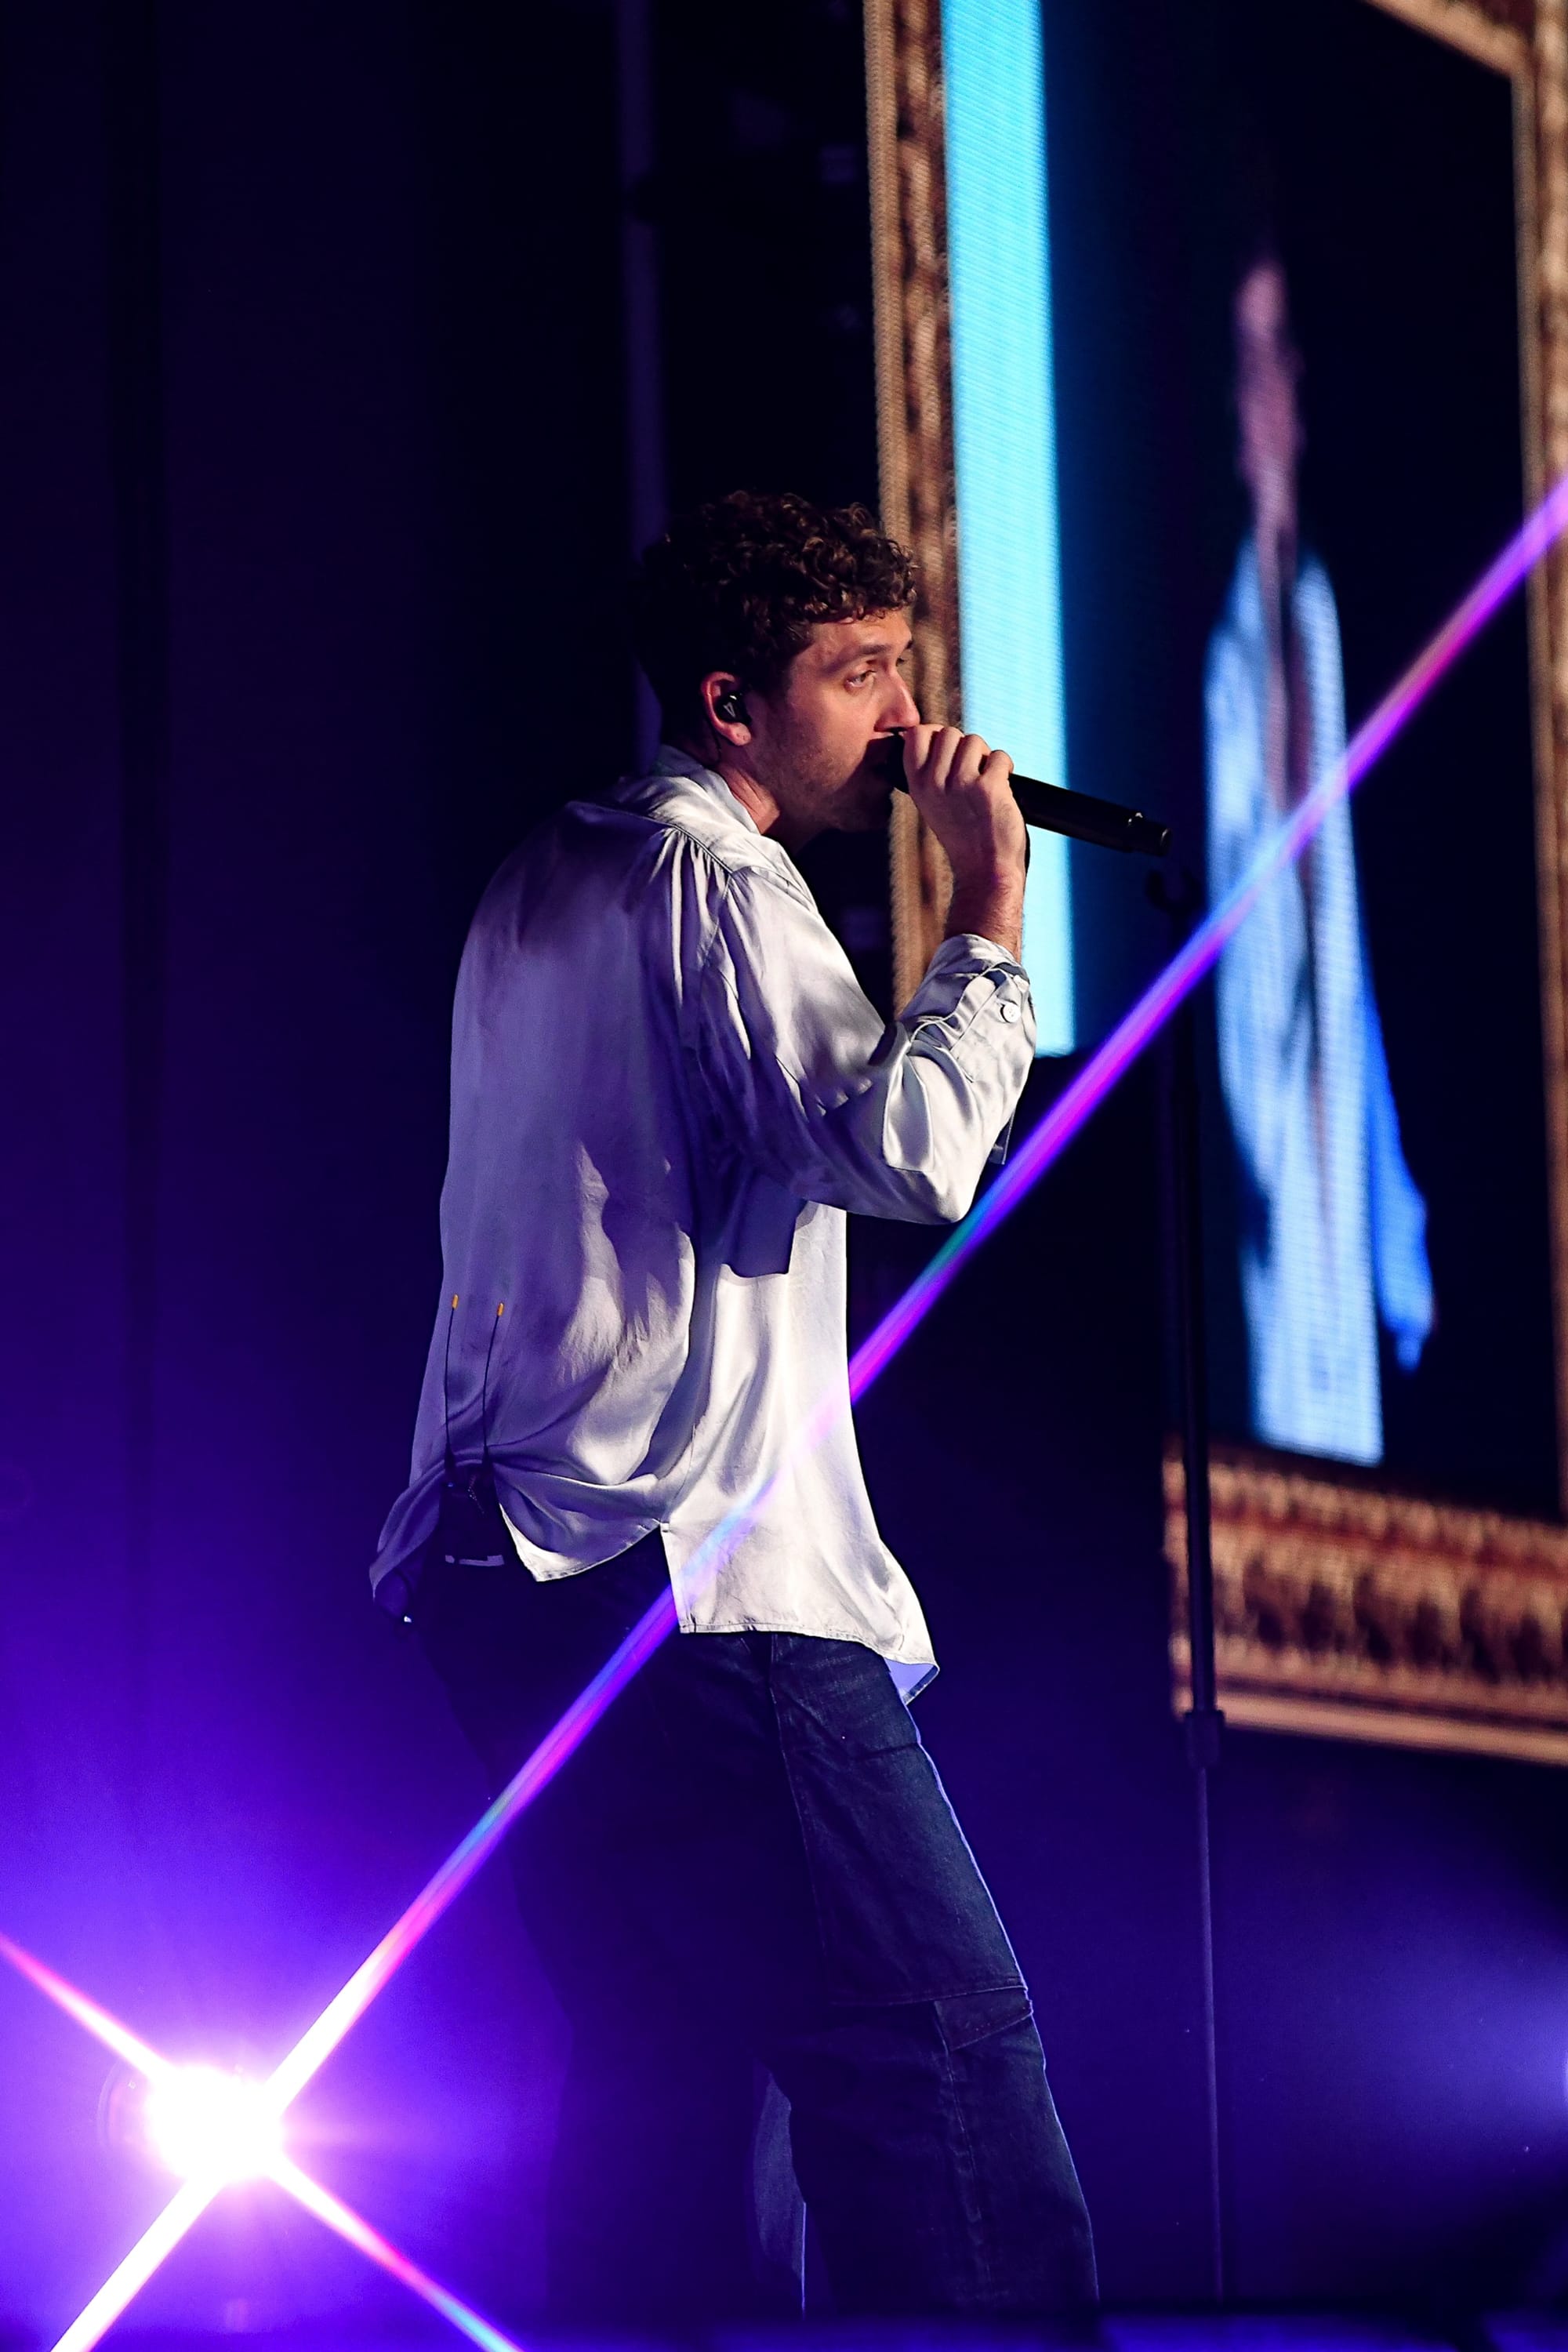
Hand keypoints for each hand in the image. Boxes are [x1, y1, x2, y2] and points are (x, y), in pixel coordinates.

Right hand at [902, 724, 1026, 960]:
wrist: (984, 870)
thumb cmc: (963, 836)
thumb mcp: (933, 804)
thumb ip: (933, 772)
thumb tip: (942, 733)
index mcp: (917, 785)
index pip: (916, 734)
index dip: (935, 734)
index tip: (949, 750)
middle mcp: (935, 782)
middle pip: (949, 732)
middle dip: (965, 747)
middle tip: (973, 773)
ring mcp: (961, 784)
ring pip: (975, 741)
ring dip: (986, 758)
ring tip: (987, 783)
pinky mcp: (989, 788)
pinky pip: (1000, 757)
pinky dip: (1006, 769)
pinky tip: (1002, 791)